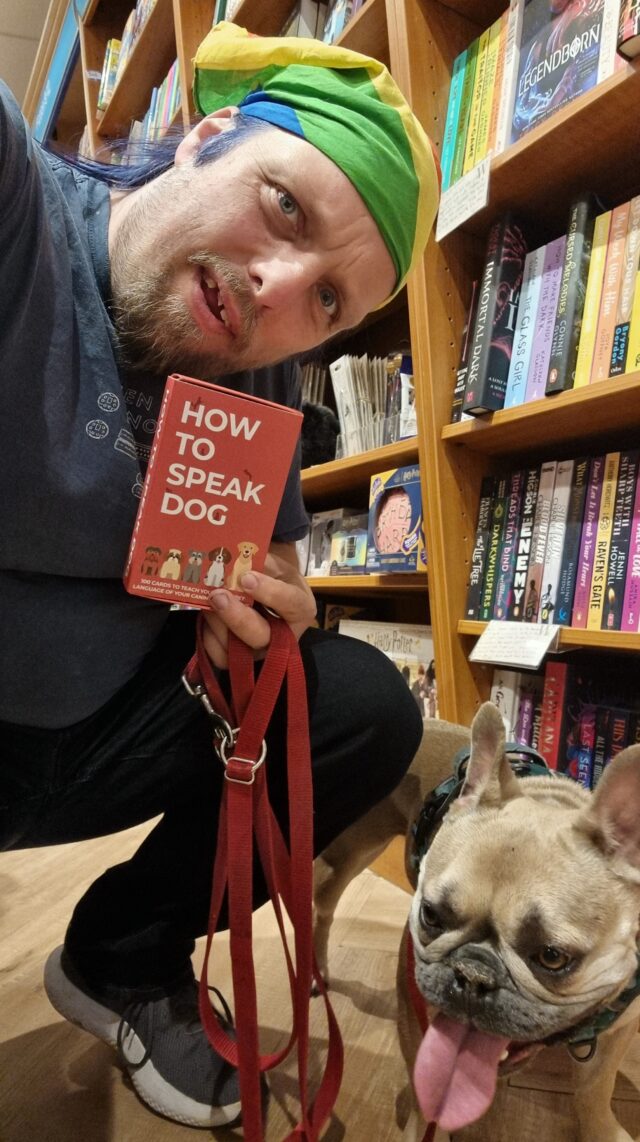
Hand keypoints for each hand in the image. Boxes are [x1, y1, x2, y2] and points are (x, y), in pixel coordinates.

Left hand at [201, 541, 315, 668]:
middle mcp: (283, 637)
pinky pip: (220, 655)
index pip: (290, 603)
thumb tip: (237, 562)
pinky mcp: (239, 659)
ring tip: (208, 599)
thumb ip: (261, 563)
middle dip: (237, 617)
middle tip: (218, 596)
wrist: (267, 590)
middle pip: (261, 636)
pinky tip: (208, 616)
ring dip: (217, 623)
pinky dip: (209, 636)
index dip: (269, 592)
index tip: (246, 577)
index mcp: (300, 609)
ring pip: (236, 649)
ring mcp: (260, 650)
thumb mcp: (276, 565)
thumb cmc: (275, 577)